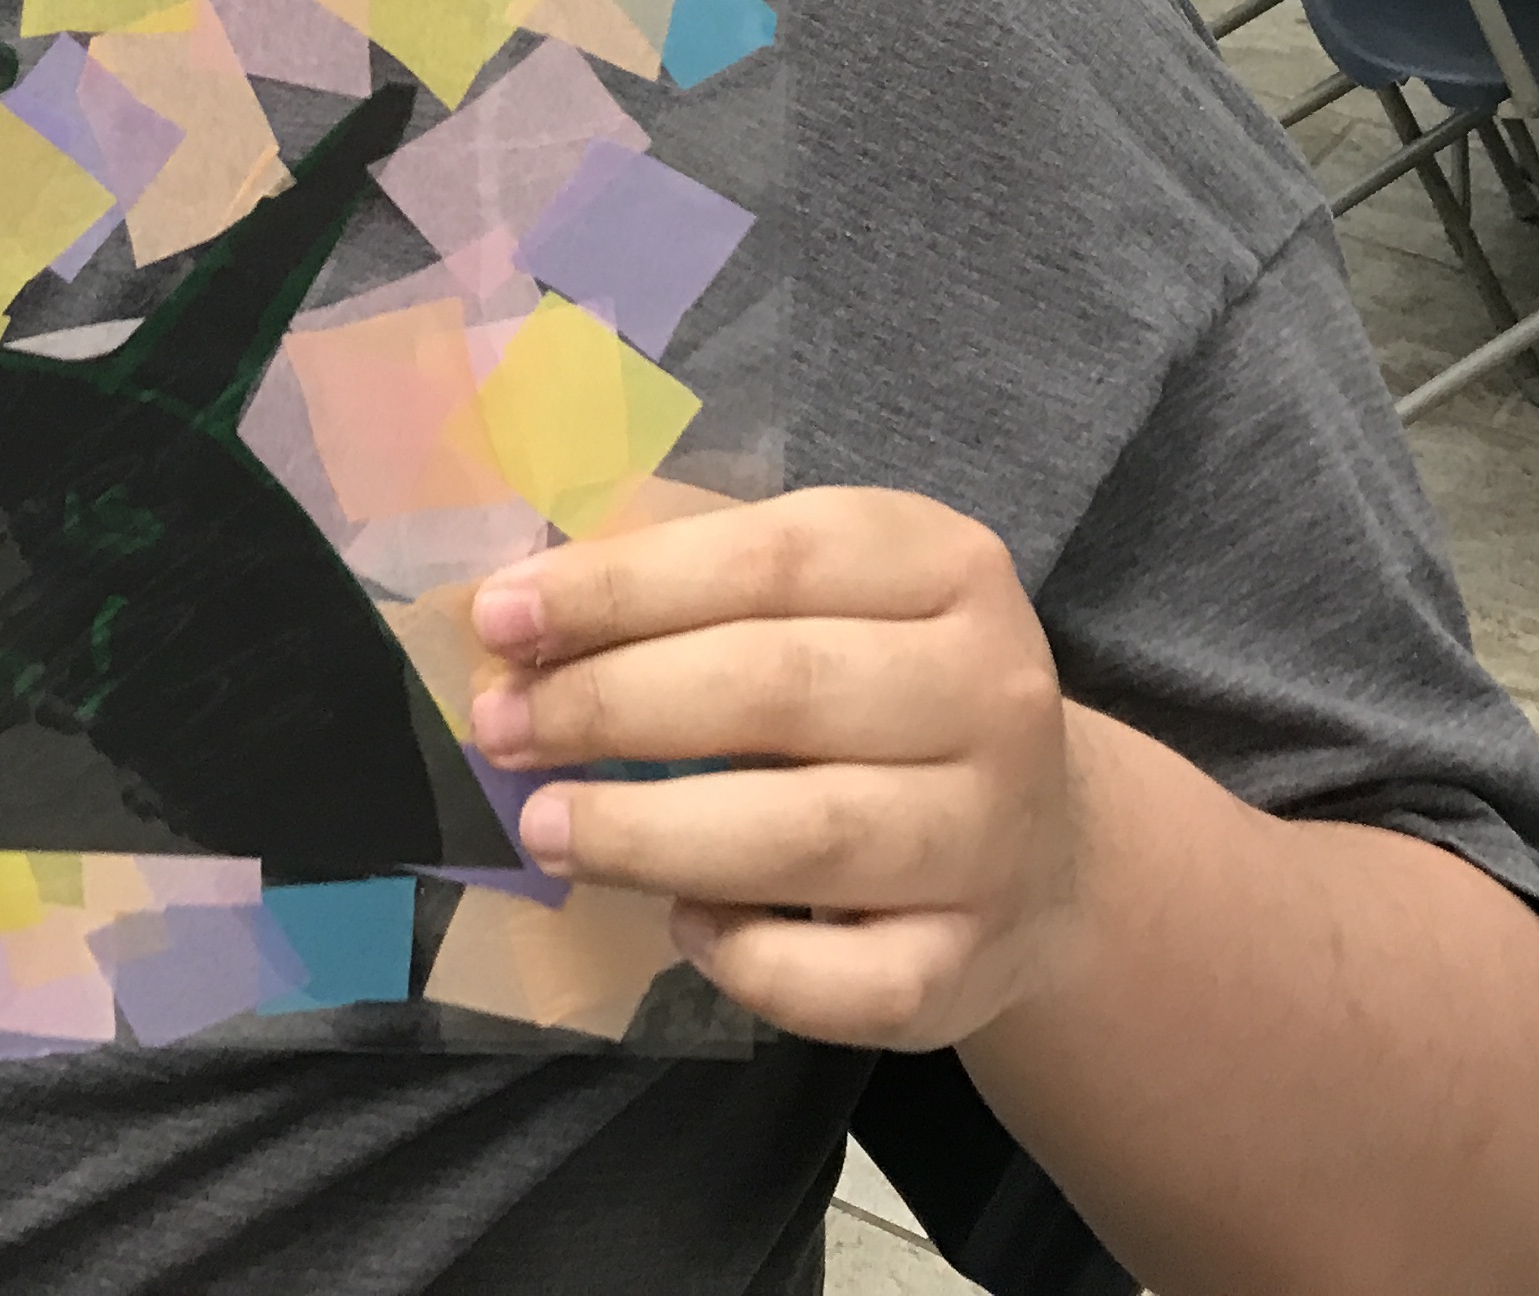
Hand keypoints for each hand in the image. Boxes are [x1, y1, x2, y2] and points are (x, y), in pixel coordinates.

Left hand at [466, 485, 1084, 1053]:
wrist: (1038, 848)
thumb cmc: (875, 690)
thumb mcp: (817, 596)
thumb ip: (688, 578)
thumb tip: (520, 600)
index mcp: (945, 566)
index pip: (772, 558)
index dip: (624, 586)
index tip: (500, 616)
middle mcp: (991, 692)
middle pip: (781, 689)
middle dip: (614, 705)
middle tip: (502, 729)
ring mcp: (992, 836)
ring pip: (807, 834)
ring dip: (650, 832)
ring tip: (544, 826)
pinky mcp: (972, 965)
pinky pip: (847, 980)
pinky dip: (749, 960)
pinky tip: (683, 926)